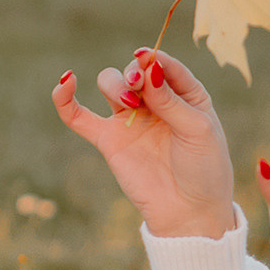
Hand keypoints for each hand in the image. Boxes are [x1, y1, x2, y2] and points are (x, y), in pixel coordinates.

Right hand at [53, 48, 236, 238]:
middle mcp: (155, 102)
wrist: (189, 212)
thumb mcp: (197, 130)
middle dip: (133, 72)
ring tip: (130, 103)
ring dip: (115, 84)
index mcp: (184, 94)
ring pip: (110, 84)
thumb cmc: (204, 169)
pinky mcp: (108, 140)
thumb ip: (172, 101)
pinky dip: (66, 99)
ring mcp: (129, 120)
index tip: (146, 56)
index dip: (153, 57)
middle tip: (139, 86)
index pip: (163, 65)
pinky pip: (79, 116)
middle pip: (132, 71)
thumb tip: (148, 68)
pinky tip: (64, 82)